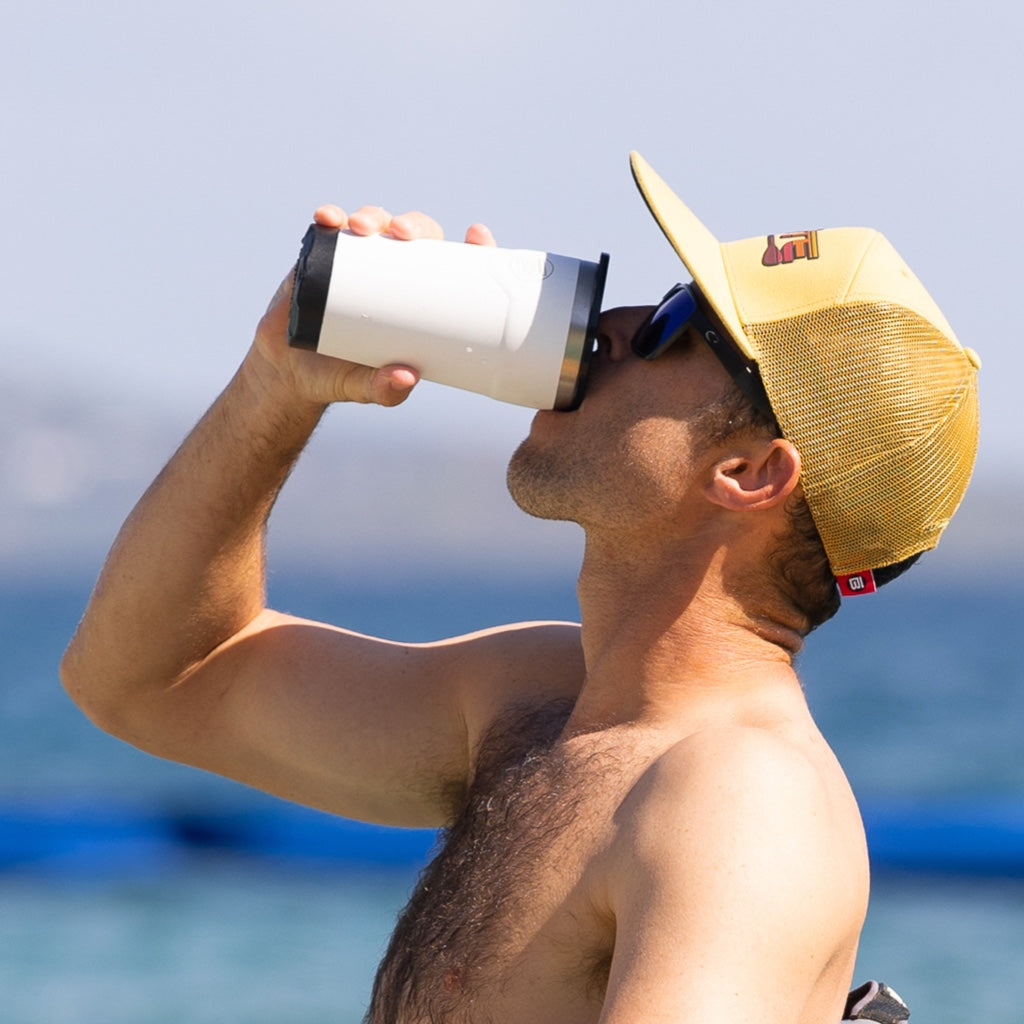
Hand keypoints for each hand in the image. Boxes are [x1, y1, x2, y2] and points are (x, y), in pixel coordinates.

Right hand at [250, 205, 495, 407]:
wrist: (290, 373)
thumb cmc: (341, 377)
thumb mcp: (367, 388)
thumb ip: (386, 389)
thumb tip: (406, 377)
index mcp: (417, 301)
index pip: (453, 267)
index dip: (471, 248)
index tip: (476, 236)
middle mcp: (392, 274)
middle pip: (415, 235)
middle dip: (414, 225)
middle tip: (403, 234)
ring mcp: (357, 261)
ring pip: (375, 225)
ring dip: (373, 216)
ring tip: (361, 227)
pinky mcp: (323, 257)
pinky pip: (330, 229)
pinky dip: (329, 218)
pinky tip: (326, 218)